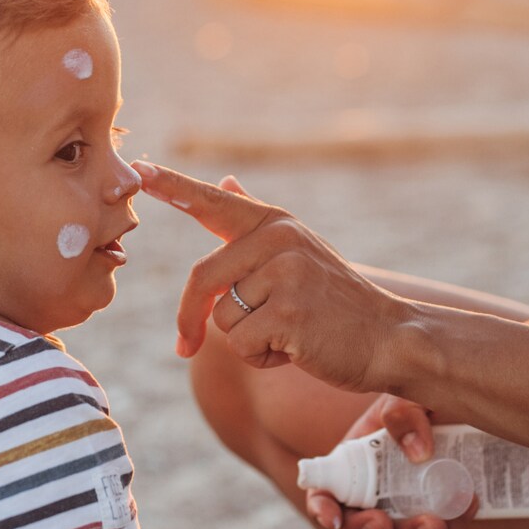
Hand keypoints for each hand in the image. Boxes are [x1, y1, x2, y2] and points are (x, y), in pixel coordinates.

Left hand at [131, 160, 423, 394]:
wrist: (390, 337)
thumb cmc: (335, 300)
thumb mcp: (298, 251)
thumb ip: (256, 223)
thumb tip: (225, 180)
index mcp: (274, 222)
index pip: (213, 202)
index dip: (173, 187)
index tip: (138, 169)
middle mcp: (278, 239)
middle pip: (201, 278)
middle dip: (190, 320)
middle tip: (184, 349)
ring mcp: (286, 274)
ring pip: (221, 319)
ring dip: (247, 341)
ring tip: (289, 334)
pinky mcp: (290, 313)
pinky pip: (241, 345)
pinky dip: (261, 359)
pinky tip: (296, 351)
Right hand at [303, 394, 480, 528]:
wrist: (465, 401)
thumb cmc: (425, 396)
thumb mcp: (408, 394)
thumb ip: (403, 411)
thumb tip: (417, 452)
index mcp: (356, 459)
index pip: (325, 490)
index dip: (322, 509)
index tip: (333, 519)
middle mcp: (376, 488)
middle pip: (359, 525)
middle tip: (383, 523)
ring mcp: (407, 504)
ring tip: (437, 525)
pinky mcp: (439, 511)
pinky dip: (453, 526)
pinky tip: (468, 503)